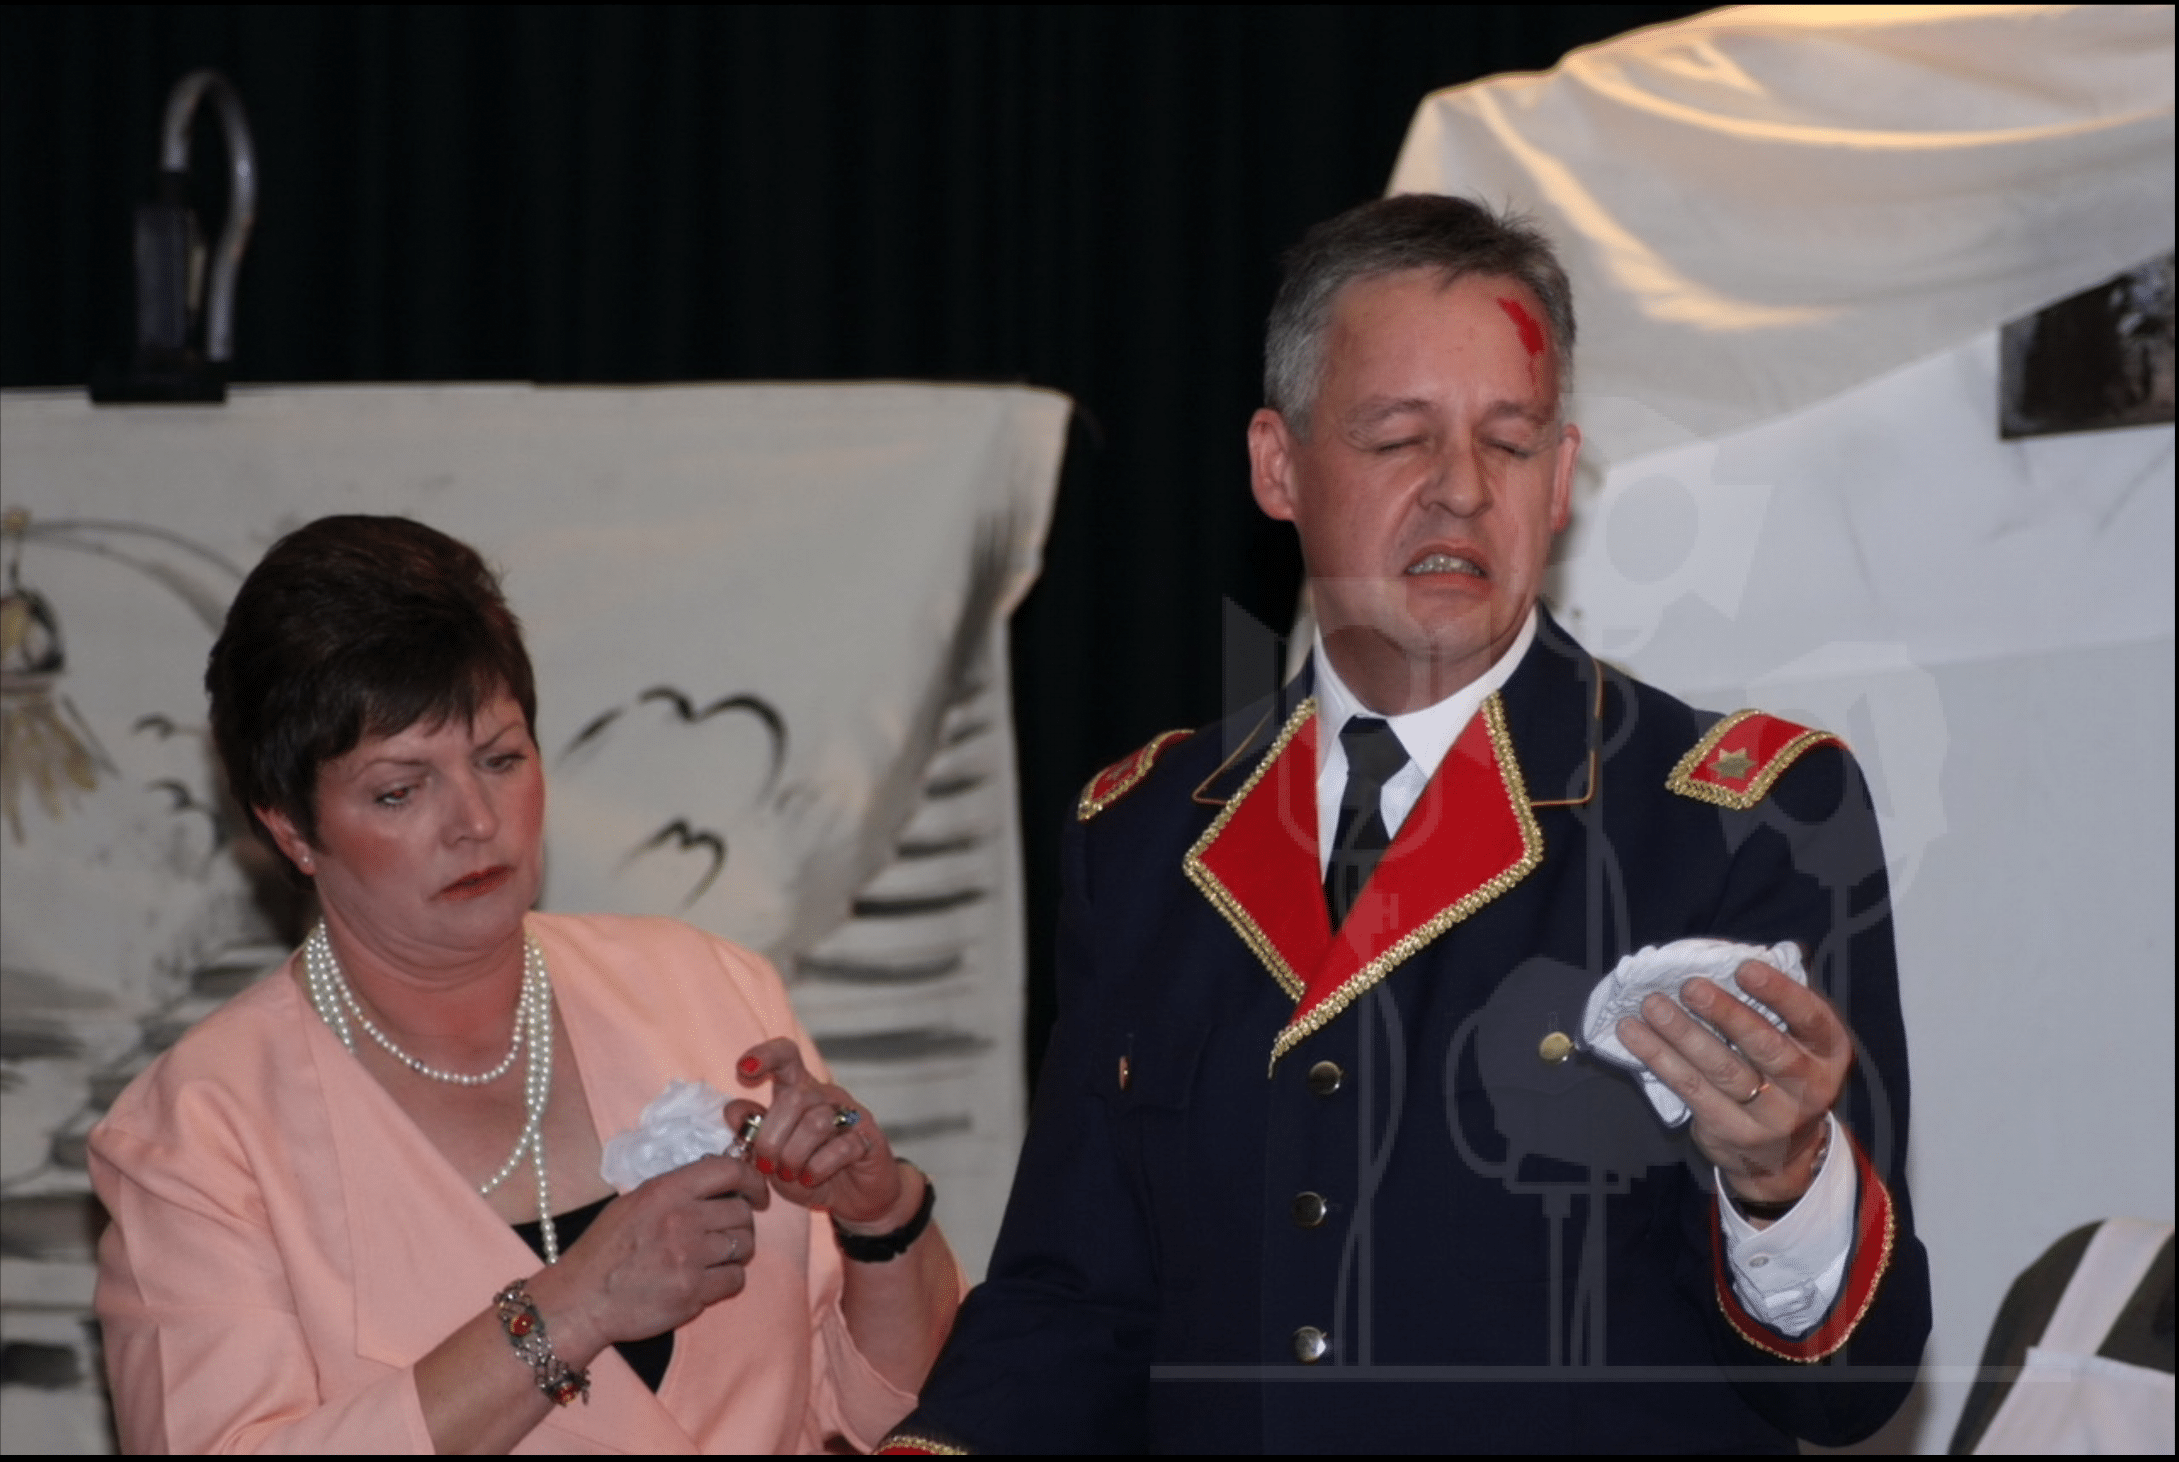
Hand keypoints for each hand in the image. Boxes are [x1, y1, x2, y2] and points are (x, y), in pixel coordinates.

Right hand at [530, 1152, 765, 1355]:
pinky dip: (728, 1281)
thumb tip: (719, 1180)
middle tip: (727, 1234)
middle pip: (742, 1213)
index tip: (758, 1194)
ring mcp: (688, 1257)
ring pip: (744, 1246)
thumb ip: (676, 1189)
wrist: (581, 1300)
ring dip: (736, 1252)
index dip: (752, 1180)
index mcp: (666, 1191)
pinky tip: (707, 1281)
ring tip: (715, 1258)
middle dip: (742, 1223)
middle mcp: (681, 1219)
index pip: (729, 1169)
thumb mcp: (634, 1202)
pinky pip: (735, 1280)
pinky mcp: (692, 1292)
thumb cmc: (605, 1251)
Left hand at [731, 1037, 909, 1229]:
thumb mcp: (772, 1156)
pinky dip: (817, 1169)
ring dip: (794, 1157)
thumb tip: (733, 1110)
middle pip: (794, 1097)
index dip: (765, 1055)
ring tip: (791, 1175)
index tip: (744, 1071)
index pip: (786, 1055)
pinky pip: (841, 1147)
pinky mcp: (869, 1137)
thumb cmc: (808, 1172)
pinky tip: (811, 1178)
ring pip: (816, 1123)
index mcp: (799, 1090)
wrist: (852, 1200)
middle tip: (767, 1165)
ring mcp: (851, 1114)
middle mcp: (825, 1095)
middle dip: (772, 1138)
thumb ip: (753, 1132)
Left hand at [1615, 959, 1850, 1212]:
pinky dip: (1659, 1058)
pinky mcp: (1731, 1131)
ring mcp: (1771, 1116)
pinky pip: (1691, 1089)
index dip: (1780, 993)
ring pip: (1722, 1069)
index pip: (1811, 1018)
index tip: (1744, 968)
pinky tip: (1633, 1034)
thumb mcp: (1797, 1043)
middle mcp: (1808, 1087)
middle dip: (1726, 1014)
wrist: (1781, 1155)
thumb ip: (1775, 1005)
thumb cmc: (1780, 1074)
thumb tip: (1730, 955)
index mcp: (1828, 1053)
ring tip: (1652, 1005)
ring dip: (1682, 1034)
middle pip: (1766, 1048)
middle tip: (1690, 987)